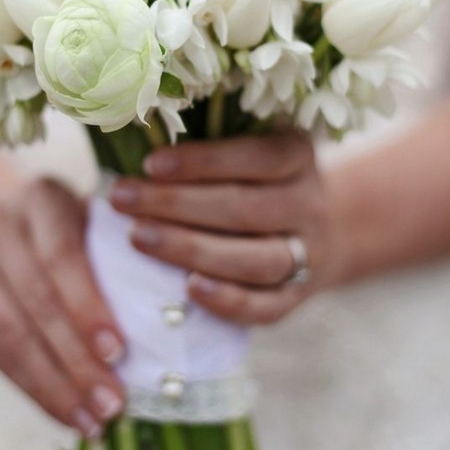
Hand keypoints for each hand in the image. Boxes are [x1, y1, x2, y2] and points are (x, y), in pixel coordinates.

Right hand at [0, 178, 125, 438]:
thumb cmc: (73, 224)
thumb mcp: (95, 217)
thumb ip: (120, 254)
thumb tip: (168, 323)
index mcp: (40, 197)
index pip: (61, 258)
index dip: (88, 308)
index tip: (119, 353)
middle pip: (35, 304)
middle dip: (76, 361)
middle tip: (112, 404)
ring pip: (8, 335)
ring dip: (53, 386)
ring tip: (91, 420)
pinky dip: (30, 387)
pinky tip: (63, 411)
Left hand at [109, 130, 333, 325]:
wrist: (326, 228)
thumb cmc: (262, 179)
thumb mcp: (253, 148)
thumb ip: (211, 143)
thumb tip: (138, 144)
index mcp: (300, 157)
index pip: (259, 157)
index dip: (205, 162)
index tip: (151, 164)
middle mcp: (309, 205)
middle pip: (247, 210)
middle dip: (178, 204)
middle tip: (123, 199)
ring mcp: (308, 255)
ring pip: (257, 260)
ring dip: (193, 250)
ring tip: (139, 238)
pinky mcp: (297, 296)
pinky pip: (267, 306)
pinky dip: (229, 301)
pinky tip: (188, 288)